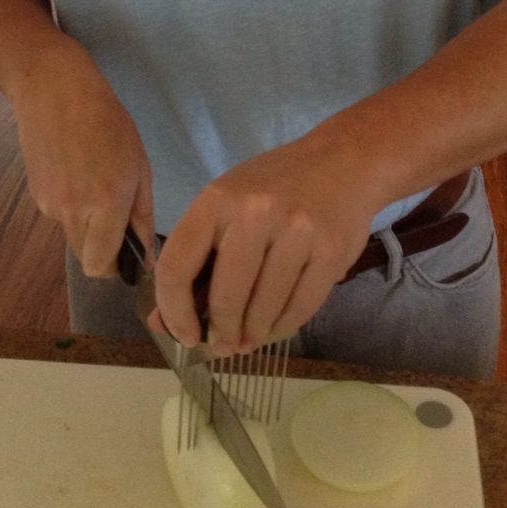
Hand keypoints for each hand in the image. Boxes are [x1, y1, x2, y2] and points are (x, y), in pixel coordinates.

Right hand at [11, 36, 153, 274]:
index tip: (128, 253)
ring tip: (96, 186)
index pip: (102, 267)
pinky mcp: (34, 196)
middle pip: (86, 258)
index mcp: (105, 205)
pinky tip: (77, 174)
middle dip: (103, 250)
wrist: (53, 90)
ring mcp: (49, 206)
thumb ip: (143, 216)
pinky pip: (60, 216)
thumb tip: (147, 258)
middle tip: (118, 220)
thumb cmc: (107, 121)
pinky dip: (72, 208)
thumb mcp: (139, 165)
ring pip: (73, 237)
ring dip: (88, 228)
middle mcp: (72, 213)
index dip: (116, 268)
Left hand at [153, 129, 377, 353]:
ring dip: (253, 334)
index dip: (175, 312)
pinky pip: (299, 308)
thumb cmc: (275, 187)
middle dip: (221, 332)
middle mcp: (255, 213)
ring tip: (249, 339)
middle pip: (225, 296)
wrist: (343, 161)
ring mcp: (296, 232)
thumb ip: (194, 259)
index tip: (185, 335)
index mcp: (217, 200)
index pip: (176, 267)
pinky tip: (274, 328)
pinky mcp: (330, 252)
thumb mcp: (227, 206)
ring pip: (264, 308)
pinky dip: (283, 327)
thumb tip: (163, 322)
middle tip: (223, 346)